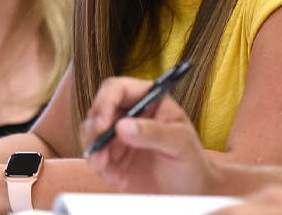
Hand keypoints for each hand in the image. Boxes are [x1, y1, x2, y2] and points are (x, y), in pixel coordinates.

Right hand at [81, 76, 216, 194]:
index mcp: (149, 99)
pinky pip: (94, 157)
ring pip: (90, 134)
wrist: (190, 193)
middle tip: (98, 152)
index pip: (118, 89)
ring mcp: (119, 135)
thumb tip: (123, 126)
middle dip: (94, 132)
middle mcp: (130, 113)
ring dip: (94, 152)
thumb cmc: (191, 161)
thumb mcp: (180, 144)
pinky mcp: (112, 157)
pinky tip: (121, 180)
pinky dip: (102, 170)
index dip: (105, 102)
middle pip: (98, 110)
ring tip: (107, 169)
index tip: (102, 124)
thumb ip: (153, 133)